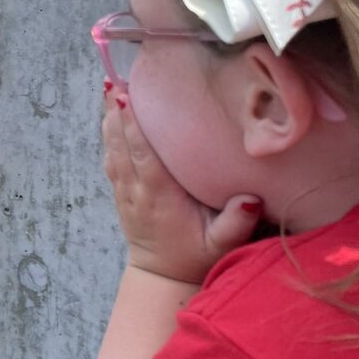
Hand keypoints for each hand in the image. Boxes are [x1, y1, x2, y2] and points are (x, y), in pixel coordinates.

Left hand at [103, 87, 262, 284]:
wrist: (162, 278)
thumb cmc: (195, 257)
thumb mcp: (221, 245)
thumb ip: (236, 223)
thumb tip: (250, 199)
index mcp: (158, 197)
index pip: (143, 156)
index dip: (133, 127)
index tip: (125, 98)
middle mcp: (137, 191)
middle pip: (121, 146)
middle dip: (115, 113)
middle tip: (113, 80)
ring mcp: (125, 192)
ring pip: (112, 150)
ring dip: (108, 120)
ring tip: (107, 87)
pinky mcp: (122, 193)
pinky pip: (111, 159)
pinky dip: (109, 136)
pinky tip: (109, 115)